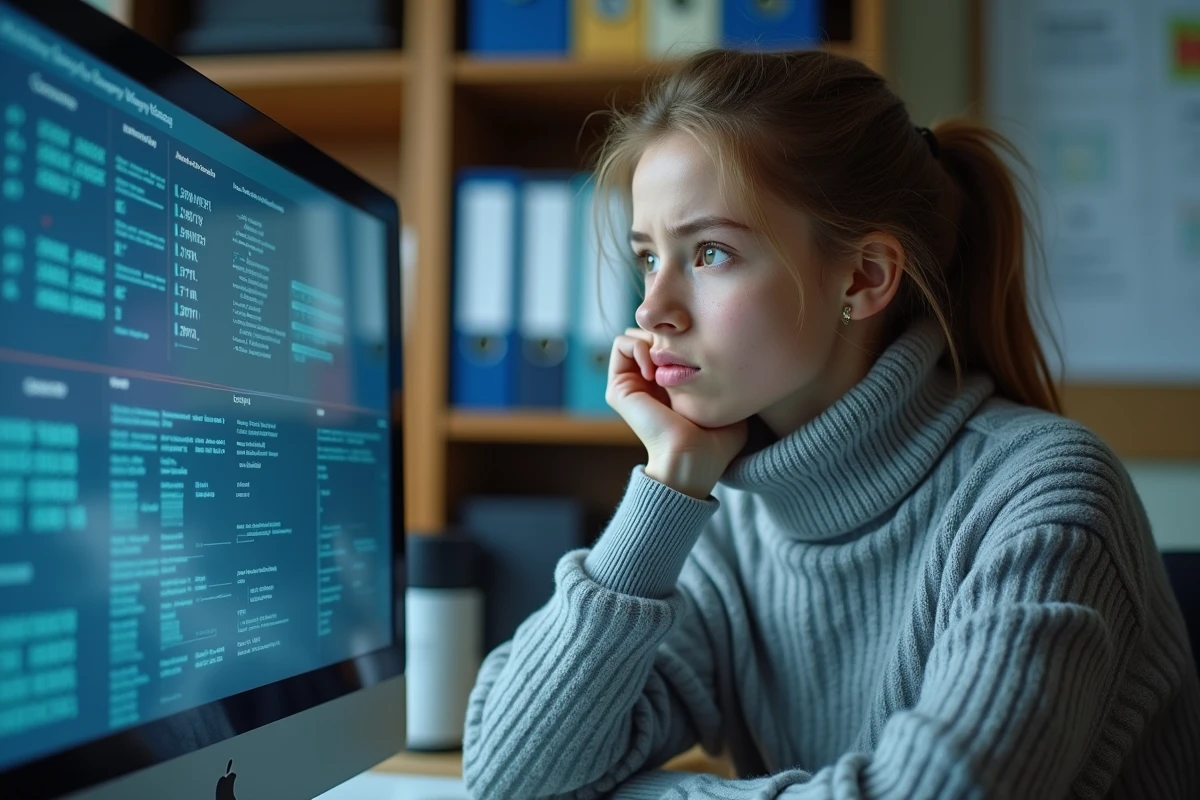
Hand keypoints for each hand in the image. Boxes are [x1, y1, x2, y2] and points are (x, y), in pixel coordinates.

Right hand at [605, 328, 747, 498]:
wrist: (691, 459)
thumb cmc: (716, 441)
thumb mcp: (725, 400)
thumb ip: (724, 378)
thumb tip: (733, 355)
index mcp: (670, 385)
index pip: (669, 340)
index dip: (682, 334)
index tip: (699, 348)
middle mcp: (648, 382)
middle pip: (650, 333)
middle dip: (665, 332)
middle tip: (682, 350)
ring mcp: (632, 383)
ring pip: (633, 335)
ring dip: (650, 338)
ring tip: (667, 361)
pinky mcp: (619, 387)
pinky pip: (621, 344)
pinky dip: (638, 346)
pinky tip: (656, 369)